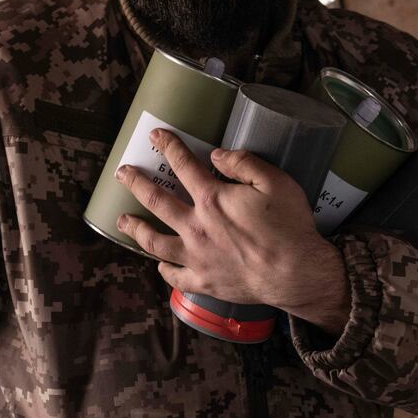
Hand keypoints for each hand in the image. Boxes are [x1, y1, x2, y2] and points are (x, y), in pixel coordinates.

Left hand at [114, 129, 350, 333]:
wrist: (295, 274)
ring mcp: (196, 257)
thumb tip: (217, 155)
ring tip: (122, 221)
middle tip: (122, 173)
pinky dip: (164, 270)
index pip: (182, 165)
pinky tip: (159, 264)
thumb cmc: (288, 226)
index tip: (155, 136)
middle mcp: (196, 227)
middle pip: (156, 200)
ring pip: (155, 242)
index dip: (168, 146)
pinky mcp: (204, 281)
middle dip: (136, 183)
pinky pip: (175, 277)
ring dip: (135, 229)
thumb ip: (243, 164)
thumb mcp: (275, 182)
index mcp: (212, 199)